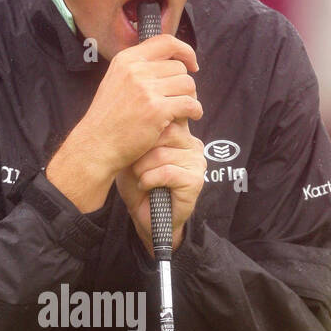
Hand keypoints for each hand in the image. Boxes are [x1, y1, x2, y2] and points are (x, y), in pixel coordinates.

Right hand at [45, 35, 201, 212]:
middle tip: (181, 99)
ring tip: (184, 109)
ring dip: (190, 97)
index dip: (184, 50)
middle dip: (184, 84)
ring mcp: (146, 90)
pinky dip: (195, 110)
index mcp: (126, 60)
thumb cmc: (107, 120)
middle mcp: (136, 70)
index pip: (165, 42)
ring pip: (187, 84)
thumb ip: (137, 70)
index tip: (191, 64)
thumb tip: (166, 61)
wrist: (96, 146)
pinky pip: (190, 103)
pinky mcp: (157, 110)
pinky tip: (191, 117)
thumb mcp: (115, 82)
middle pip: (179, 67)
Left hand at [116, 120, 205, 254]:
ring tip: (140, 178)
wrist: (144, 216)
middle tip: (135, 166)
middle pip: (164, 131)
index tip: (133, 143)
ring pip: (162, 154)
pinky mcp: (196, 180)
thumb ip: (141, 133)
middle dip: (142, 150)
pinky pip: (167, 172)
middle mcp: (192, 144)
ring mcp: (197, 162)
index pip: (166, 115)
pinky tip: (146, 186)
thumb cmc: (137, 183)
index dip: (146, 129)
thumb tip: (142, 115)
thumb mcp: (133, 153)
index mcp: (180, 133)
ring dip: (142, 168)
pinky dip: (149, 180)